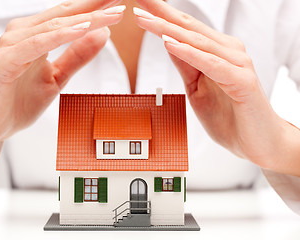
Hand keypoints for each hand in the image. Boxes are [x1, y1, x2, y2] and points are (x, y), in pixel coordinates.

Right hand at [0, 0, 125, 158]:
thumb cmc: (18, 101)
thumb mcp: (57, 78)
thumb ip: (77, 56)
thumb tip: (102, 34)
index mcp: (36, 35)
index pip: (70, 16)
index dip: (96, 8)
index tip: (118, 3)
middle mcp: (23, 33)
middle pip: (65, 14)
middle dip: (95, 6)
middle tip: (119, 0)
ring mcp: (13, 45)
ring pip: (55, 26)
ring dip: (85, 19)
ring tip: (112, 13)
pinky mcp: (6, 60)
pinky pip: (38, 44)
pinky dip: (61, 36)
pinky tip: (82, 29)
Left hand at [134, 0, 299, 175]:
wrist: (259, 143)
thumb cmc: (230, 117)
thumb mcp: (197, 88)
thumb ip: (186, 65)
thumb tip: (168, 42)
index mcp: (216, 52)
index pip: (184, 28)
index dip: (160, 15)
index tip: (139, 4)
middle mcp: (228, 52)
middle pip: (188, 27)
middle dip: (160, 13)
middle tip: (138, 0)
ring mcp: (237, 64)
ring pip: (197, 42)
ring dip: (168, 29)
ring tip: (144, 18)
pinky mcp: (242, 81)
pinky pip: (211, 64)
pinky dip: (190, 53)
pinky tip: (170, 44)